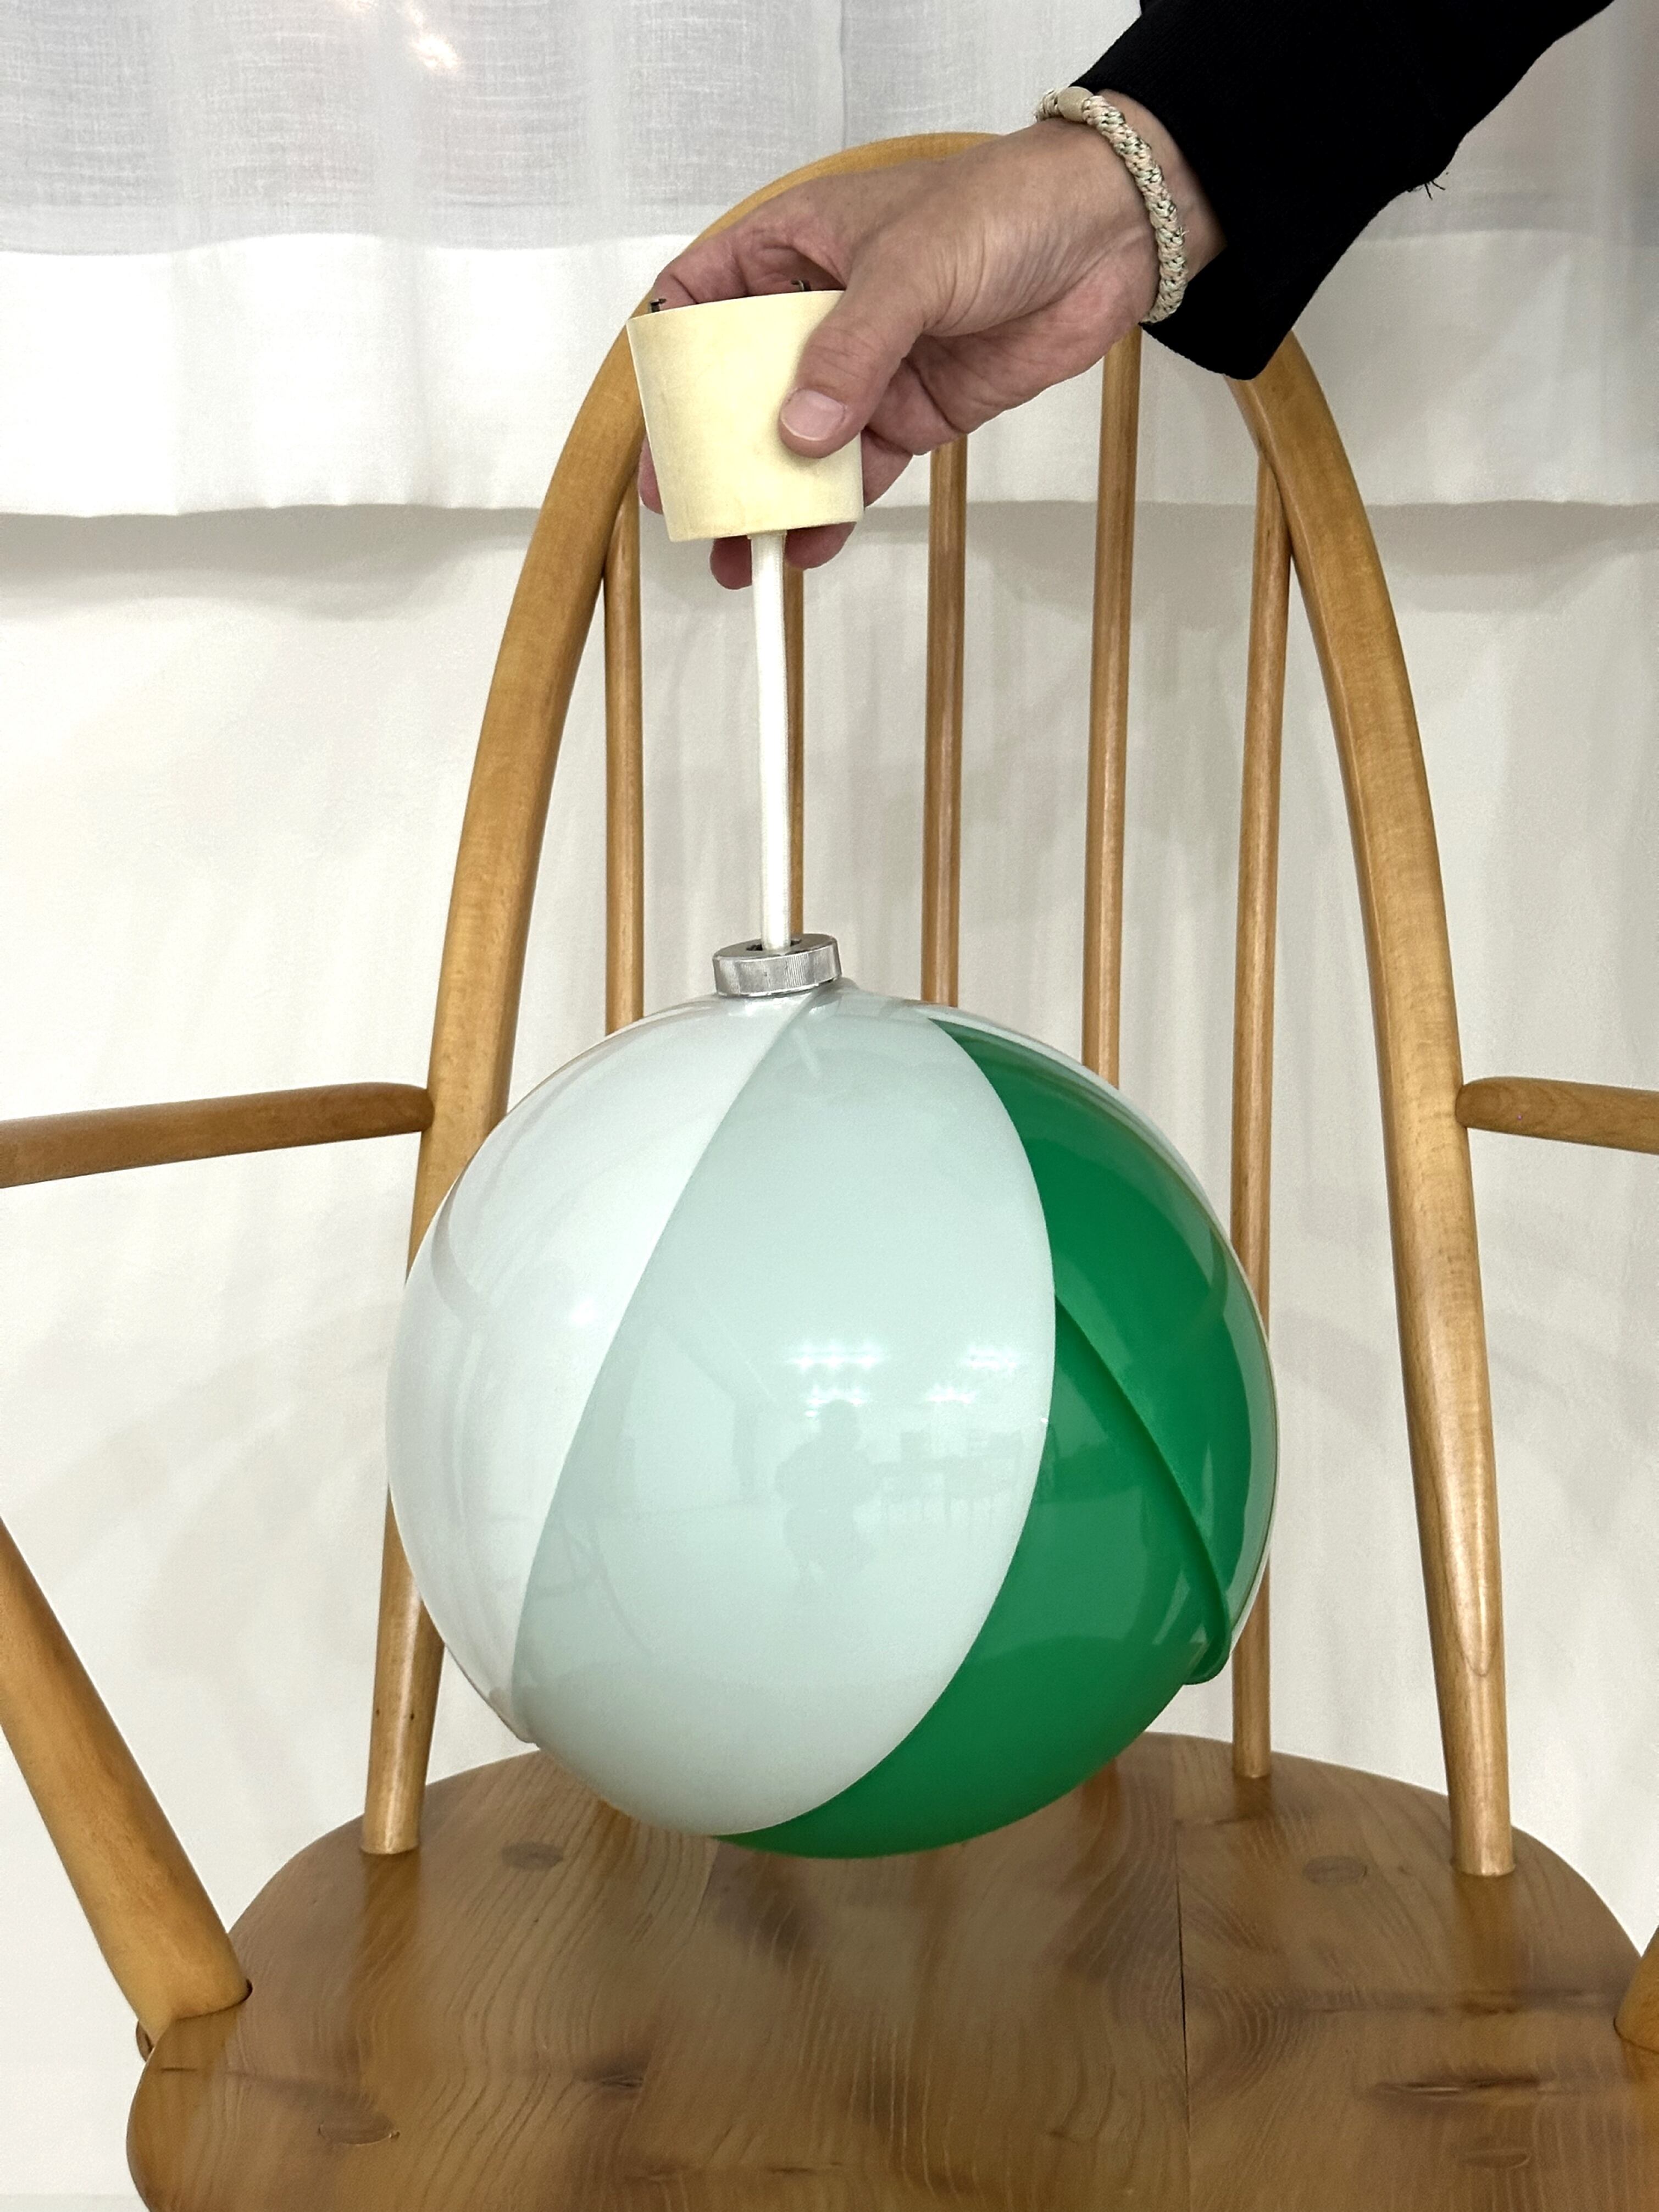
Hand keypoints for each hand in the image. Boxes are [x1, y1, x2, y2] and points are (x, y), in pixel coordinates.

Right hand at [639, 103, 1221, 586]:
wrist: (1107, 236)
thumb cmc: (1005, 206)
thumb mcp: (912, 265)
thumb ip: (852, 349)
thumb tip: (801, 429)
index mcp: (792, 247)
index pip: (700, 300)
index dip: (669, 361)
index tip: (658, 421)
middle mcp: (818, 312)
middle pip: (739, 390)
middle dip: (712, 454)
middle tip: (692, 508)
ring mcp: (864, 370)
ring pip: (795, 443)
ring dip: (767, 499)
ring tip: (741, 552)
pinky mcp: (911, 413)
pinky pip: (857, 474)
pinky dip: (830, 514)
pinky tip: (806, 545)